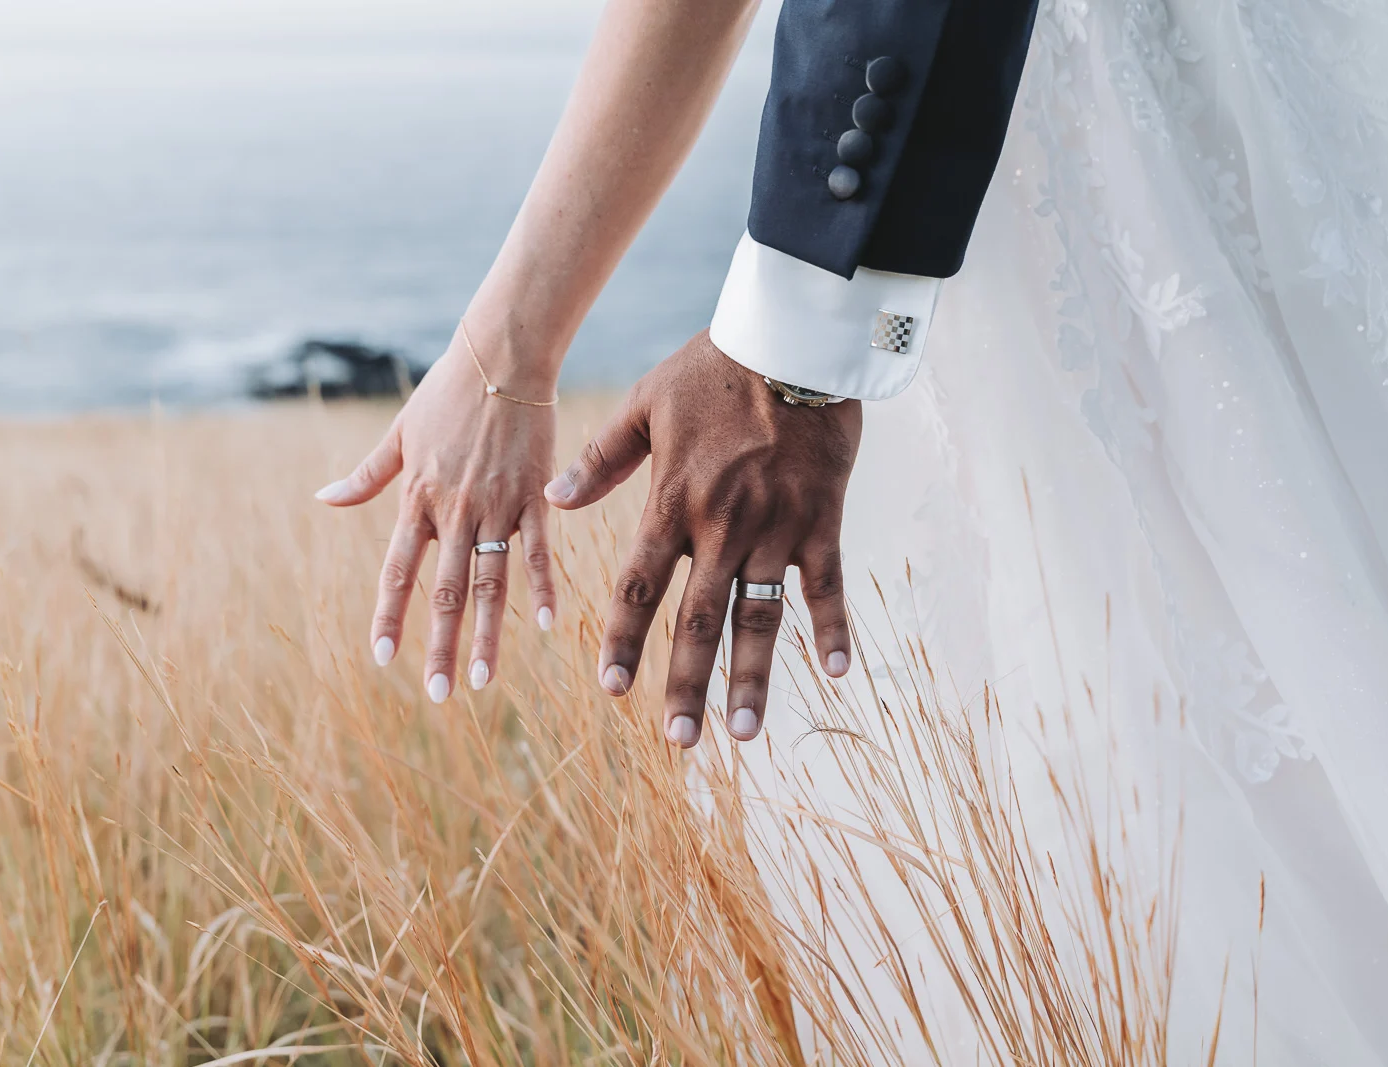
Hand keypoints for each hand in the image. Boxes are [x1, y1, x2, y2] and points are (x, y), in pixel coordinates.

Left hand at [316, 327, 557, 700]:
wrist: (501, 355)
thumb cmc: (446, 392)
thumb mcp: (397, 434)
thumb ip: (365, 476)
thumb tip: (322, 499)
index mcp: (417, 499)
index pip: (397, 571)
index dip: (389, 616)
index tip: (383, 658)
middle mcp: (453, 510)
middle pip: (445, 592)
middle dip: (441, 647)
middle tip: (439, 694)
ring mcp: (496, 506)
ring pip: (490, 582)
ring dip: (488, 635)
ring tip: (484, 682)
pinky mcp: (535, 496)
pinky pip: (539, 551)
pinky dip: (542, 588)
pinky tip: (545, 626)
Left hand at [545, 331, 859, 746]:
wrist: (793, 342)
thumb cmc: (713, 369)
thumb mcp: (646, 405)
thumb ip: (601, 460)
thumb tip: (552, 501)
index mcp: (673, 504)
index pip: (641, 587)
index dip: (625, 642)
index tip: (613, 690)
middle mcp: (722, 527)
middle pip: (699, 621)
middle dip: (686, 685)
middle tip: (679, 742)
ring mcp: (776, 529)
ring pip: (760, 618)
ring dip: (752, 679)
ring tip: (743, 734)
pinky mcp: (821, 520)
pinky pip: (826, 586)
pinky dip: (831, 629)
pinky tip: (834, 675)